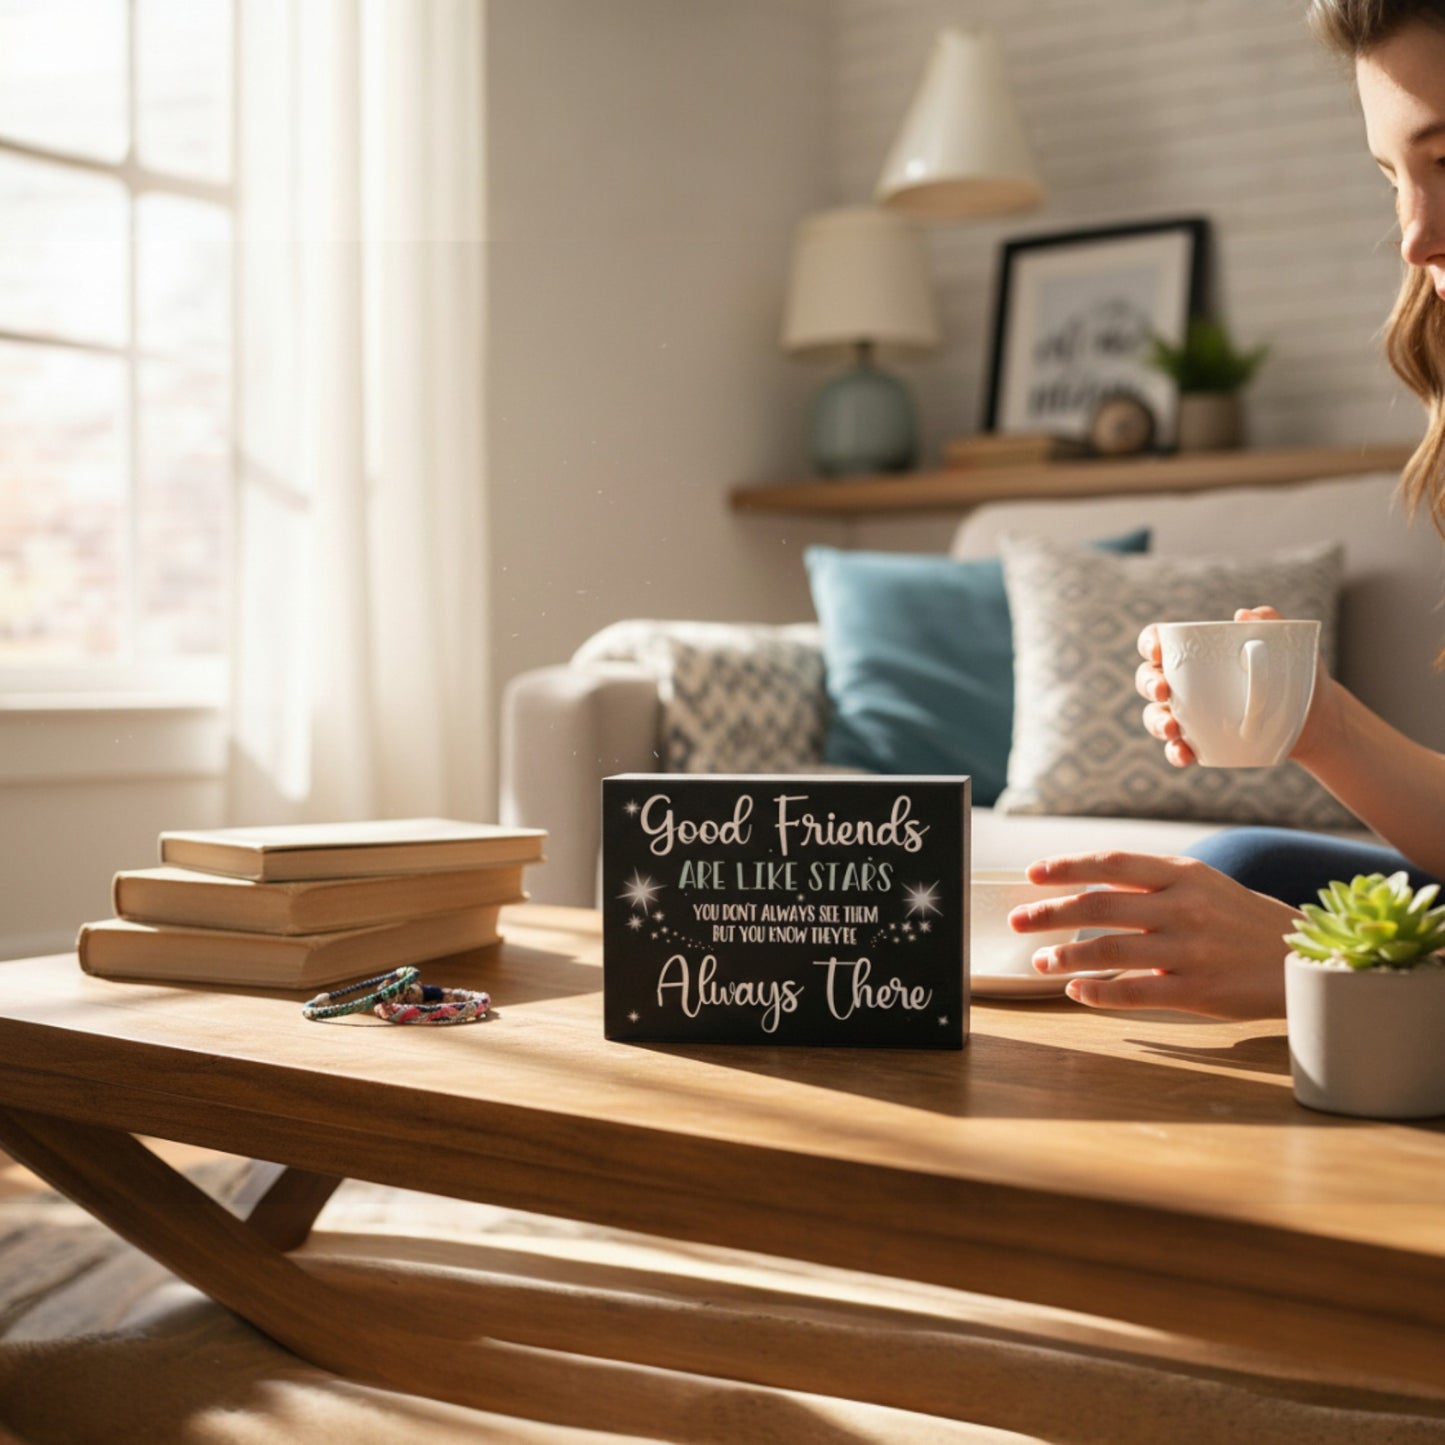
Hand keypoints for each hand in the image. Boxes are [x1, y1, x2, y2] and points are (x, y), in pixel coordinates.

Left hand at [1007, 851, 1298, 1018]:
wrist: (1299, 959)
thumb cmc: (1240, 919)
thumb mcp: (1202, 884)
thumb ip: (1150, 882)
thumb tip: (1087, 886)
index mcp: (1183, 874)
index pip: (1111, 864)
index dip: (1066, 868)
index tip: (1033, 874)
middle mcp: (1183, 907)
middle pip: (1099, 906)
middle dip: (1050, 913)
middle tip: (1018, 920)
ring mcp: (1190, 950)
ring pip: (1109, 950)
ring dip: (1065, 956)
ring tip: (1039, 961)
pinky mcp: (1196, 990)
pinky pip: (1134, 992)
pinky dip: (1097, 992)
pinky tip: (1075, 992)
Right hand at [1136, 605, 1289, 768]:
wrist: (1315, 719)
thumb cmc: (1294, 673)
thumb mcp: (1288, 645)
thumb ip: (1269, 624)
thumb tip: (1245, 615)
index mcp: (1195, 653)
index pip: (1159, 641)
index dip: (1149, 642)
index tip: (1158, 650)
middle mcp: (1183, 683)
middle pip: (1148, 679)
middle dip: (1148, 683)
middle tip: (1163, 689)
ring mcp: (1188, 715)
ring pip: (1155, 716)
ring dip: (1155, 721)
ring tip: (1171, 727)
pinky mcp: (1199, 743)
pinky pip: (1177, 749)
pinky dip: (1175, 752)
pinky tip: (1185, 754)